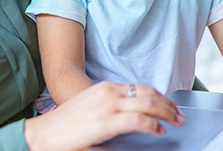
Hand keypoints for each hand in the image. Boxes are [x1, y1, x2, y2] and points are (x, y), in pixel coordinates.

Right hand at [24, 81, 185, 150]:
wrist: (42, 135)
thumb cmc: (63, 127)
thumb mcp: (89, 108)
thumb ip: (109, 108)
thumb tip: (130, 117)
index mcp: (103, 88)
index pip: (139, 87)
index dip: (158, 96)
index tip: (168, 105)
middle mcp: (108, 92)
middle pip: (148, 93)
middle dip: (168, 104)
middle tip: (179, 114)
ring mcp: (107, 106)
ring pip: (148, 103)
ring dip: (166, 112)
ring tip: (176, 120)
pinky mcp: (106, 121)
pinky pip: (138, 120)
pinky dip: (153, 124)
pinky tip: (159, 130)